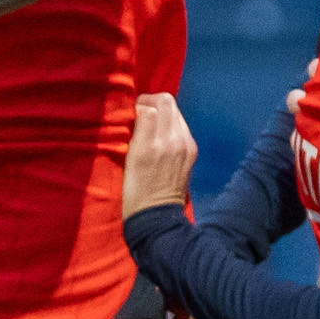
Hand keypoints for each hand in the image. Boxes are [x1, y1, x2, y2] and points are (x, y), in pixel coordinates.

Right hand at [121, 90, 198, 217]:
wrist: (158, 217)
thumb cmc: (134, 193)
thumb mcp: (127, 162)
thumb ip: (134, 135)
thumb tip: (138, 115)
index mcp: (149, 146)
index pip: (148, 107)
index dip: (137, 106)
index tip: (131, 114)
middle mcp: (170, 142)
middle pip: (166, 101)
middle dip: (152, 102)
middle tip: (142, 112)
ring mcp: (184, 145)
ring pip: (176, 110)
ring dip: (163, 112)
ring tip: (152, 124)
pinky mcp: (192, 151)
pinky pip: (182, 125)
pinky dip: (171, 124)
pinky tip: (163, 136)